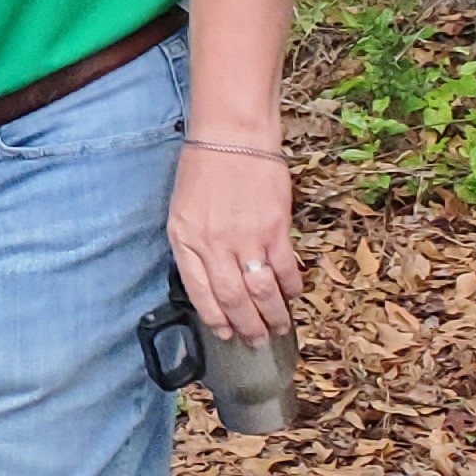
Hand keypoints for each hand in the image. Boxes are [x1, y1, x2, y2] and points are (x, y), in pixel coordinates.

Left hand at [168, 145, 299, 341]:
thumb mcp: (182, 209)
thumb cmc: (204, 167)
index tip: (225, 333)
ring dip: (271, 315)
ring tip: (277, 328)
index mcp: (185, 240)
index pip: (199, 292)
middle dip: (245, 326)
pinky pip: (284, 268)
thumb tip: (210, 278)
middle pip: (232, 299)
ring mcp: (245, 238)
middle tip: (256, 341)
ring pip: (260, 291)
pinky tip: (292, 296)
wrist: (232, 134)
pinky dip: (290, 287)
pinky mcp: (274, 228)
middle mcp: (213, 245)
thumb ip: (193, 244)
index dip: (214, 318)